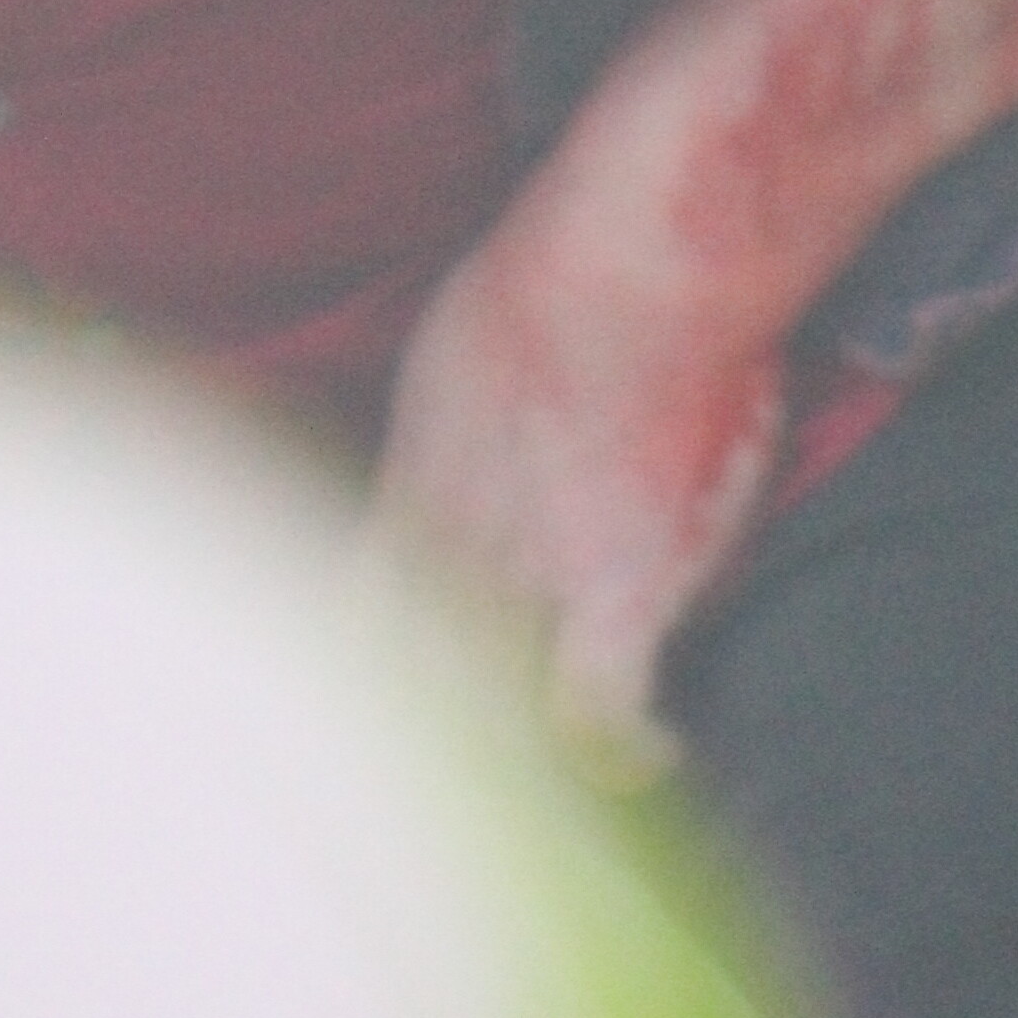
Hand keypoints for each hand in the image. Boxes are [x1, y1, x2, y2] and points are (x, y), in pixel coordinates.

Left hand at [374, 182, 786, 775]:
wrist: (640, 257)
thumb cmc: (561, 265)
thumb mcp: (459, 344)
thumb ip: (452, 420)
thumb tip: (468, 437)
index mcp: (414, 485)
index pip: (362, 612)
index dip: (377, 664)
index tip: (399, 694)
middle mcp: (455, 544)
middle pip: (415, 675)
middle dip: (444, 724)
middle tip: (488, 757)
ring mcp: (532, 575)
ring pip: (495, 707)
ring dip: (528, 745)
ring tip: (567, 760)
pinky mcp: (619, 594)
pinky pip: (601, 717)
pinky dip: (625, 748)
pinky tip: (655, 749)